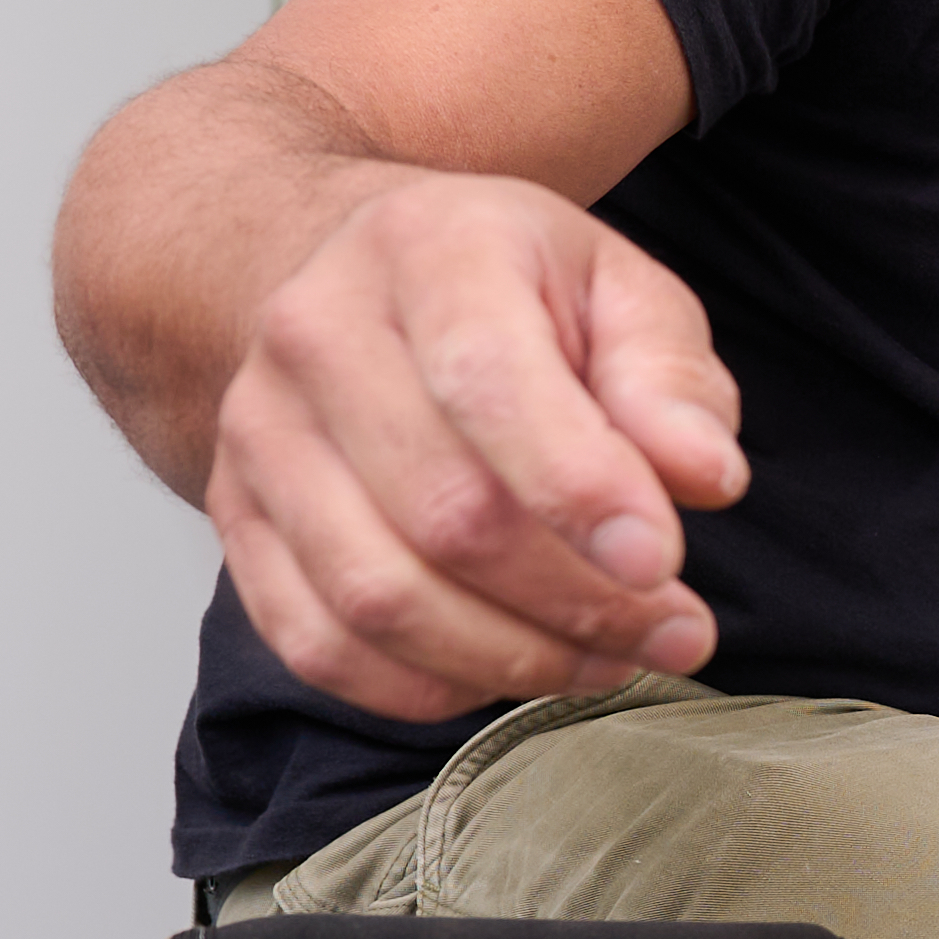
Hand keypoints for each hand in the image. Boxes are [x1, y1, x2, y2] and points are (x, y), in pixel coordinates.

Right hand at [204, 170, 752, 719]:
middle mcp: (318, 334)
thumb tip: (703, 476)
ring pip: (377, 596)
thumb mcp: (618, 293)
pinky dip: (424, 687)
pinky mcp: (235, 518)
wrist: (351, 280)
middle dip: (577, 600)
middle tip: (674, 631)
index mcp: (428, 251)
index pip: (491, 385)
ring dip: (512, 658)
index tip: (662, 564)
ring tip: (608, 659)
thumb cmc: (508, 293)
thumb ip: (671, 382)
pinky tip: (506, 668)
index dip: (581, 491)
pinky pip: (318, 645)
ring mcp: (259, 432)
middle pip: (443, 513)